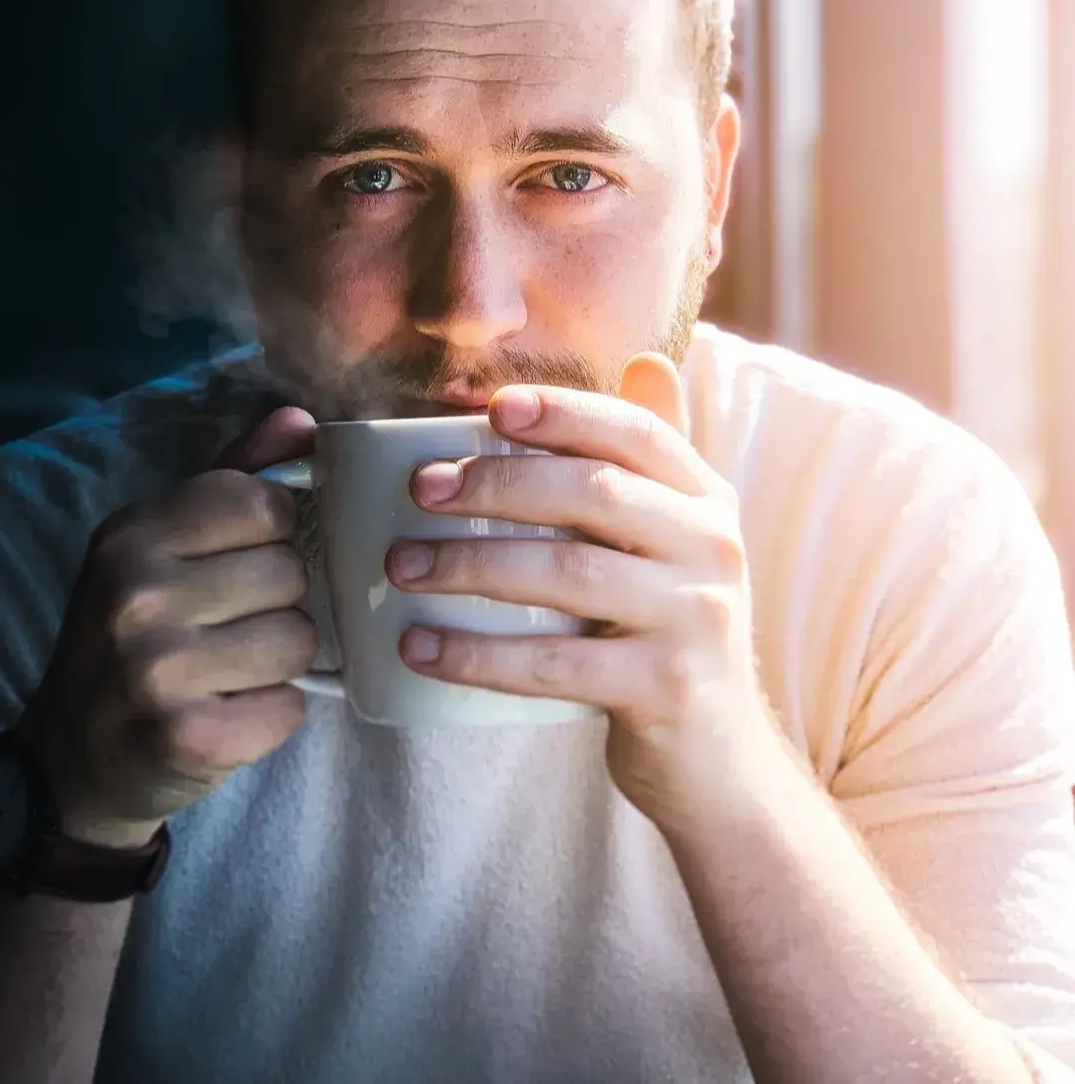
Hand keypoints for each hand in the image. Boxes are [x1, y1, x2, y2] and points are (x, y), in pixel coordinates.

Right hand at [19, 407, 319, 848]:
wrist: (73, 758)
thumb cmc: (135, 636)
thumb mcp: (163, 545)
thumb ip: (234, 479)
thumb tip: (302, 421)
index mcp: (132, 535)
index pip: (261, 501)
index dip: (274, 530)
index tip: (244, 557)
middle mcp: (137, 596)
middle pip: (289, 571)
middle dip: (277, 601)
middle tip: (228, 626)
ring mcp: (158, 671)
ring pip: (299, 638)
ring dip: (279, 660)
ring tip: (229, 669)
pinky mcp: (189, 738)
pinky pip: (290, 705)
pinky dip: (272, 714)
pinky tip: (227, 712)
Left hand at [386, 354, 774, 831]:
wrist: (720, 762)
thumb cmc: (668, 632)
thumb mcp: (678, 541)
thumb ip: (654, 459)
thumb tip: (647, 358)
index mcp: (706, 500)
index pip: (635, 432)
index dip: (563, 411)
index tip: (489, 409)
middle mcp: (713, 548)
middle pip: (594, 492)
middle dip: (496, 484)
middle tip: (420, 489)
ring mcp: (697, 619)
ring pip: (568, 572)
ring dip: (471, 565)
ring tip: (400, 565)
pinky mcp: (667, 688)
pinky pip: (554, 664)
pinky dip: (478, 655)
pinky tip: (420, 647)